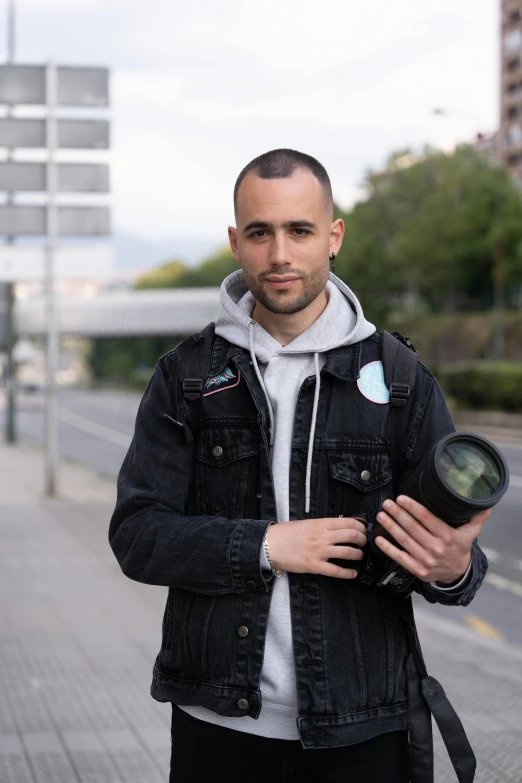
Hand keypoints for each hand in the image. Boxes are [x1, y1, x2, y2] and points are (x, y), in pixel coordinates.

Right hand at [266, 517, 366, 579]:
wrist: (270, 545)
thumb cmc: (287, 533)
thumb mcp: (307, 523)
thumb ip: (324, 525)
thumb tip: (341, 526)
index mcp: (321, 524)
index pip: (349, 522)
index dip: (361, 526)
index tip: (363, 530)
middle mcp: (322, 536)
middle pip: (352, 536)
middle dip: (362, 540)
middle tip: (363, 543)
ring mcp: (319, 552)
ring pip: (347, 553)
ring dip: (358, 555)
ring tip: (359, 556)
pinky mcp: (314, 566)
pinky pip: (336, 571)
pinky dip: (348, 573)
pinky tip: (353, 573)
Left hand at [374, 495, 490, 584]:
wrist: (457, 574)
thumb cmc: (459, 548)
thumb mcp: (470, 533)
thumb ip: (476, 518)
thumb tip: (485, 504)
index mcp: (448, 537)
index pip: (428, 519)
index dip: (413, 508)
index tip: (401, 498)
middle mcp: (436, 549)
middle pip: (413, 529)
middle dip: (398, 514)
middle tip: (387, 503)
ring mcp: (426, 560)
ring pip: (405, 541)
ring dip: (391, 527)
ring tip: (381, 515)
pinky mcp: (417, 570)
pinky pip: (400, 558)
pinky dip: (388, 549)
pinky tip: (378, 538)